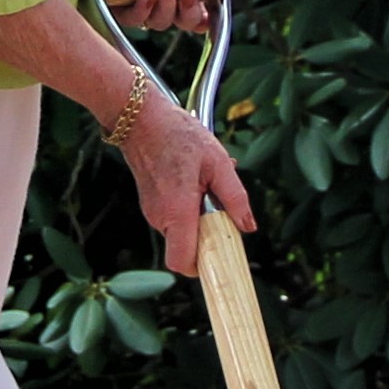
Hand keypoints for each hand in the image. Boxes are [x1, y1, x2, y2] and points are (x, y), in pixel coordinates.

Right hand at [113, 76, 260, 274]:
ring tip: (205, 183)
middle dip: (208, 234)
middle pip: (187, 248)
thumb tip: (248, 226)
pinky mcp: (150, 205)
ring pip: (182, 232)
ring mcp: (152, 213)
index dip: (201, 269)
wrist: (140, 119)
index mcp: (177, 212)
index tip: (220, 260)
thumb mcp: (217, 162)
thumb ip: (235, 197)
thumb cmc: (178, 136)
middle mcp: (160, 218)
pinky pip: (174, 219)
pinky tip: (194, 181)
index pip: (182, 262)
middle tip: (219, 205)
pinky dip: (187, 209)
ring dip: (199, 218)